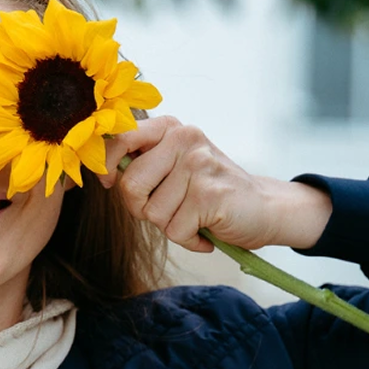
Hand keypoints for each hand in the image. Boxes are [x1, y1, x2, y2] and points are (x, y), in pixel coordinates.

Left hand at [98, 116, 331, 252]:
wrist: (265, 208)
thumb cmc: (212, 191)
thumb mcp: (178, 165)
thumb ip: (145, 161)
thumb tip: (102, 171)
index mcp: (172, 129)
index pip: (121, 138)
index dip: (107, 166)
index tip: (111, 183)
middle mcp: (185, 140)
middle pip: (131, 184)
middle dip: (141, 208)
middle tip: (166, 211)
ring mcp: (199, 165)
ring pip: (153, 212)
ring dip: (171, 226)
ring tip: (194, 217)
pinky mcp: (210, 194)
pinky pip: (175, 230)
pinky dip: (189, 240)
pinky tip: (206, 229)